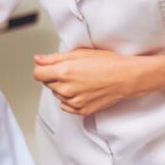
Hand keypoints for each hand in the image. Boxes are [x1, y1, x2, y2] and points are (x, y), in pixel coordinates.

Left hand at [32, 48, 148, 115]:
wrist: (126, 77)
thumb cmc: (107, 63)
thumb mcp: (79, 53)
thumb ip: (54, 58)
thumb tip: (38, 59)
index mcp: (64, 72)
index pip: (38, 74)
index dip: (43, 68)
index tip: (49, 66)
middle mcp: (67, 89)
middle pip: (47, 83)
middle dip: (54, 76)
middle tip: (72, 70)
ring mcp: (74, 102)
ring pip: (56, 94)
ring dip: (62, 87)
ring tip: (80, 79)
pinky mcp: (81, 111)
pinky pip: (65, 106)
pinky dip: (69, 99)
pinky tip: (81, 90)